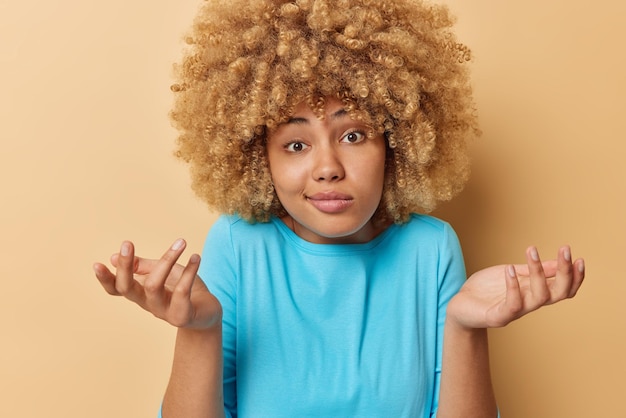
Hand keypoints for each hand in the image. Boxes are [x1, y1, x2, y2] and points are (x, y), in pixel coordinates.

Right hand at [93, 239, 221, 328]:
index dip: (105, 279)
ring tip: (181, 242)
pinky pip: (182, 291)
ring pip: (153, 286)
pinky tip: (196, 257)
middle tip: (127, 243)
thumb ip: (143, 266)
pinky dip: (190, 271)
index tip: (97, 264)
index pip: (116, 289)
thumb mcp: (164, 273)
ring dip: (166, 260)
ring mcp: (164, 311)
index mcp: (140, 293)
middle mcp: (148, 303)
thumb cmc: (184, 290)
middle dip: (124, 267)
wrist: (208, 313)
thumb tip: (113, 256)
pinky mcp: (182, 315)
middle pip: (127, 288)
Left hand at [447, 246, 584, 328]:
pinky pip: (512, 304)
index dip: (575, 277)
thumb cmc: (486, 290)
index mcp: (534, 292)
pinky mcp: (498, 316)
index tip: (579, 258)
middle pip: (559, 293)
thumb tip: (558, 263)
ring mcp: (515, 311)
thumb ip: (534, 271)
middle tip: (565, 250)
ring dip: (539, 273)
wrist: (460, 307)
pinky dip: (513, 286)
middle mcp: (529, 303)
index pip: (564, 289)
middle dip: (565, 272)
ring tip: (531, 251)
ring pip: (539, 297)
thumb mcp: (513, 275)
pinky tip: (509, 269)